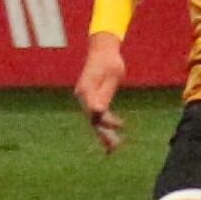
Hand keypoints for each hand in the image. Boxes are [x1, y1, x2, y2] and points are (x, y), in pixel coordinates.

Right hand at [74, 32, 127, 153]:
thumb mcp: (111, 75)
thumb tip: (98, 110)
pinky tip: (113, 141)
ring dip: (104, 135)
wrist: (103, 50)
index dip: (104, 119)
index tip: (117, 126)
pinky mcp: (93, 101)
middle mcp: (83, 96)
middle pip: (93, 118)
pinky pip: (98, 117)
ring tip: (113, 149)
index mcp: (86, 89)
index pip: (93, 109)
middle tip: (113, 147)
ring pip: (95, 120)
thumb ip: (104, 92)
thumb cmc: (109, 61)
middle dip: (103, 133)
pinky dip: (106, 128)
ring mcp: (86, 100)